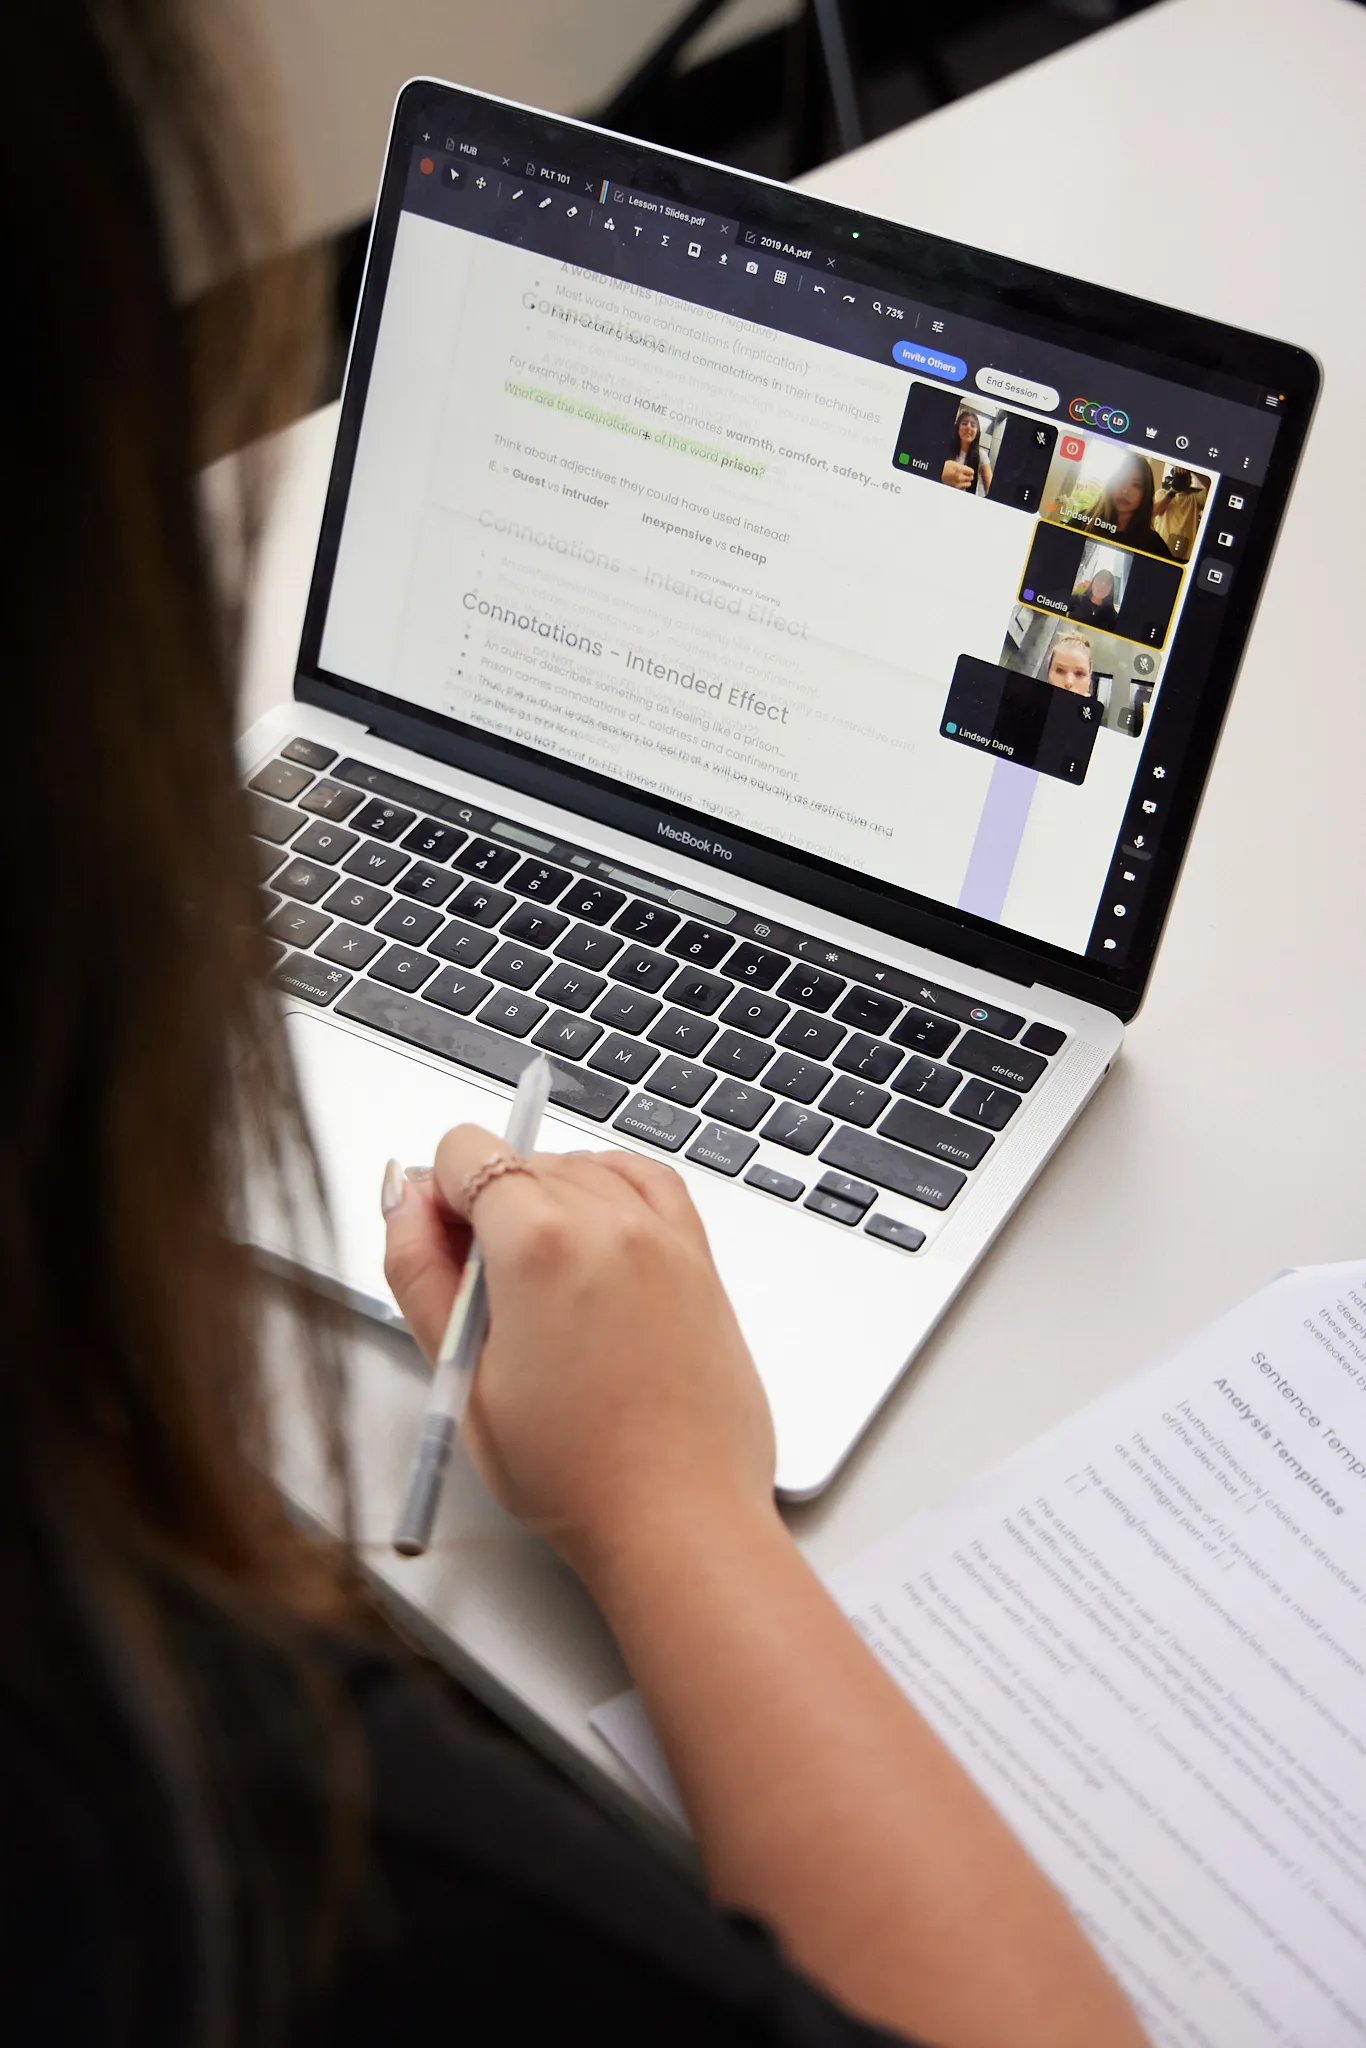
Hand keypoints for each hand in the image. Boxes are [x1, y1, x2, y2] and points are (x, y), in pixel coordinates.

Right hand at [381, 1128, 776, 1584]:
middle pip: (520, 1159)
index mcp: (539, 1242)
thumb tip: (404, 1199)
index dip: (440, 1196)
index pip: (467, 1150)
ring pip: (581, 1167)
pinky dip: (612, 1193)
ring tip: (544, 1288)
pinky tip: (593, 1246)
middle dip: (490, 1208)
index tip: (444, 1249)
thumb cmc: (573, 1470)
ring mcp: (662, 1232)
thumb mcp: (461, 1374)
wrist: (679, 1517)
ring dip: (551, 1202)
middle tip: (490, 1296)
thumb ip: (419, 1271)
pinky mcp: (699, 1255)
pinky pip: (647, 1181)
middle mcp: (608, 1218)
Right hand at [941, 459, 972, 488]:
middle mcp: (959, 477)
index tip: (968, 471)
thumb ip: (962, 467)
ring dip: (966, 482)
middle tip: (965, 475)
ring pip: (968, 484)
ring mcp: (957, 483)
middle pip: (970, 478)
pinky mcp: (955, 488)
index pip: (971, 472)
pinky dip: (962, 486)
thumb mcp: (954, 464)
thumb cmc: (943, 468)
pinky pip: (963, 488)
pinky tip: (959, 483)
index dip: (970, 471)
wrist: (937, 473)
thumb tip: (967, 470)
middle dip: (969, 476)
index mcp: (959, 469)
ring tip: (963, 480)